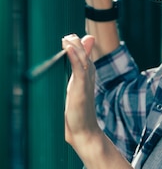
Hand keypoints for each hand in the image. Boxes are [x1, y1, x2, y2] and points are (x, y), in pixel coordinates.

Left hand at [62, 34, 100, 150]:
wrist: (84, 132)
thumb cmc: (78, 113)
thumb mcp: (74, 91)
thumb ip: (72, 80)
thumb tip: (70, 69)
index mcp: (86, 75)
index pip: (84, 52)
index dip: (79, 43)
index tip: (70, 37)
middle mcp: (88, 76)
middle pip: (84, 52)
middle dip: (77, 42)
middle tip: (68, 37)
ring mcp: (85, 82)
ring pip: (83, 58)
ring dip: (76, 47)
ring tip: (67, 38)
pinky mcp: (81, 89)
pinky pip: (79, 70)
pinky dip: (75, 58)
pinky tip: (69, 49)